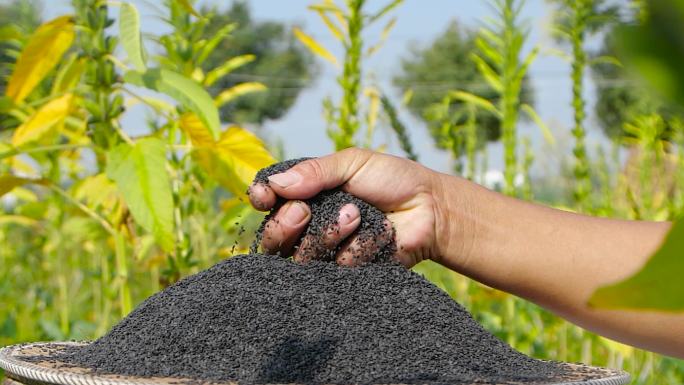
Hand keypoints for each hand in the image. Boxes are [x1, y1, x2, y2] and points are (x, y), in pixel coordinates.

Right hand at [248, 148, 449, 266]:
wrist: (430, 208)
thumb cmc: (392, 180)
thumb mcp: (352, 163)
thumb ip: (315, 172)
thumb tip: (275, 184)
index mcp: (307, 195)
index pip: (268, 202)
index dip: (261, 201)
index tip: (264, 197)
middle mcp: (310, 226)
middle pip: (272, 239)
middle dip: (284, 225)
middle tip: (305, 211)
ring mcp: (327, 253)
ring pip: (301, 258)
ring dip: (326, 234)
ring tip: (356, 214)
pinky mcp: (348, 274)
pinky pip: (336, 268)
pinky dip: (356, 249)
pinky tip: (375, 236)